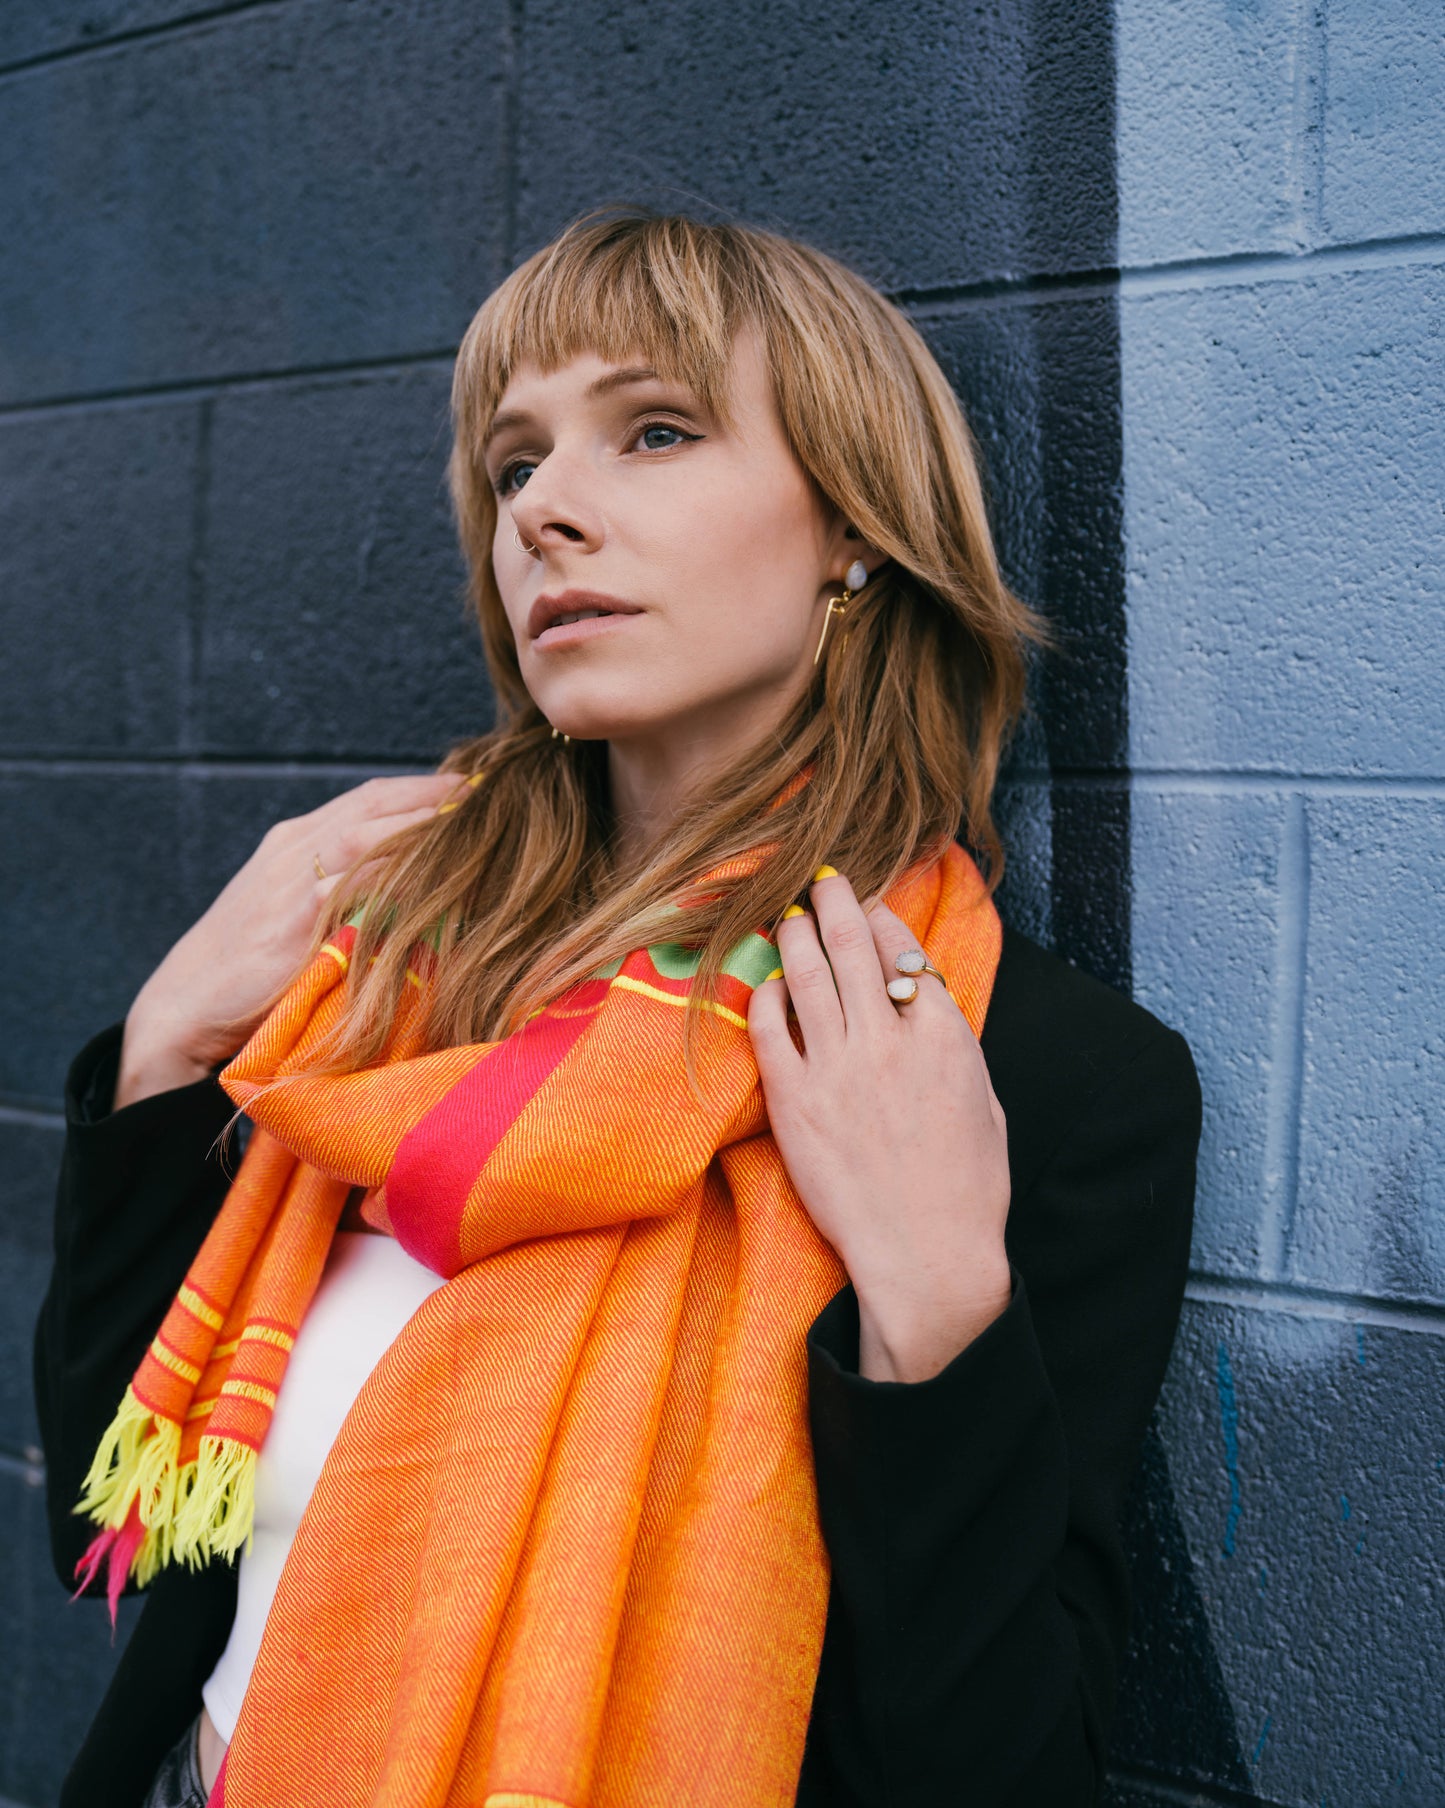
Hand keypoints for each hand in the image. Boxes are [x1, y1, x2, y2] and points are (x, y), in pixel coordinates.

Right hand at [114, 773, 472, 1109]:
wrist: (184, 1007)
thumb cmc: (245, 967)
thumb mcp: (292, 911)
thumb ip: (340, 888)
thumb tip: (408, 888)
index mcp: (293, 840)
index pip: (368, 798)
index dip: (420, 788)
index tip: (471, 785)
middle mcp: (293, 849)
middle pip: (374, 805)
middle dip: (432, 794)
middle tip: (488, 789)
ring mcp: (292, 880)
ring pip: (368, 834)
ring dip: (421, 825)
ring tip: (471, 821)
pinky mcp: (295, 919)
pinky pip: (356, 885)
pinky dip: (396, 874)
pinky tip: (434, 874)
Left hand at [747, 868, 1010, 1382]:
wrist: (927, 1255)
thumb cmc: (967, 1189)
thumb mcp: (983, 1101)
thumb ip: (952, 1045)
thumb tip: (926, 1008)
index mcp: (944, 1037)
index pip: (903, 953)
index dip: (880, 919)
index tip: (867, 904)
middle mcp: (888, 1041)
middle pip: (852, 947)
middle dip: (834, 902)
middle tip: (821, 879)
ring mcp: (837, 1068)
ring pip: (807, 975)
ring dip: (796, 934)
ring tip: (788, 914)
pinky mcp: (793, 1101)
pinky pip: (769, 1028)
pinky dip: (766, 996)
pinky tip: (767, 983)